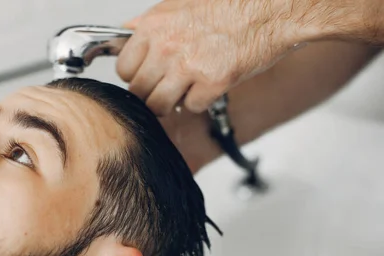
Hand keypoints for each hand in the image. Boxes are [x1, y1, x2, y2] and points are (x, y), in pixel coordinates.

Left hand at [117, 0, 307, 114]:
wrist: (270, 8)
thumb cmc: (229, 4)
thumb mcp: (178, 4)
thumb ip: (149, 22)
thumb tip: (126, 32)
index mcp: (154, 27)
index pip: (123, 69)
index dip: (134, 77)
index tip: (144, 77)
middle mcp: (167, 47)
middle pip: (138, 92)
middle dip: (150, 94)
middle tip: (164, 88)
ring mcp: (188, 66)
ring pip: (158, 106)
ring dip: (169, 104)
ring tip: (182, 92)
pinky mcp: (212, 83)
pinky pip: (190, 108)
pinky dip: (199, 102)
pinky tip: (207, 86)